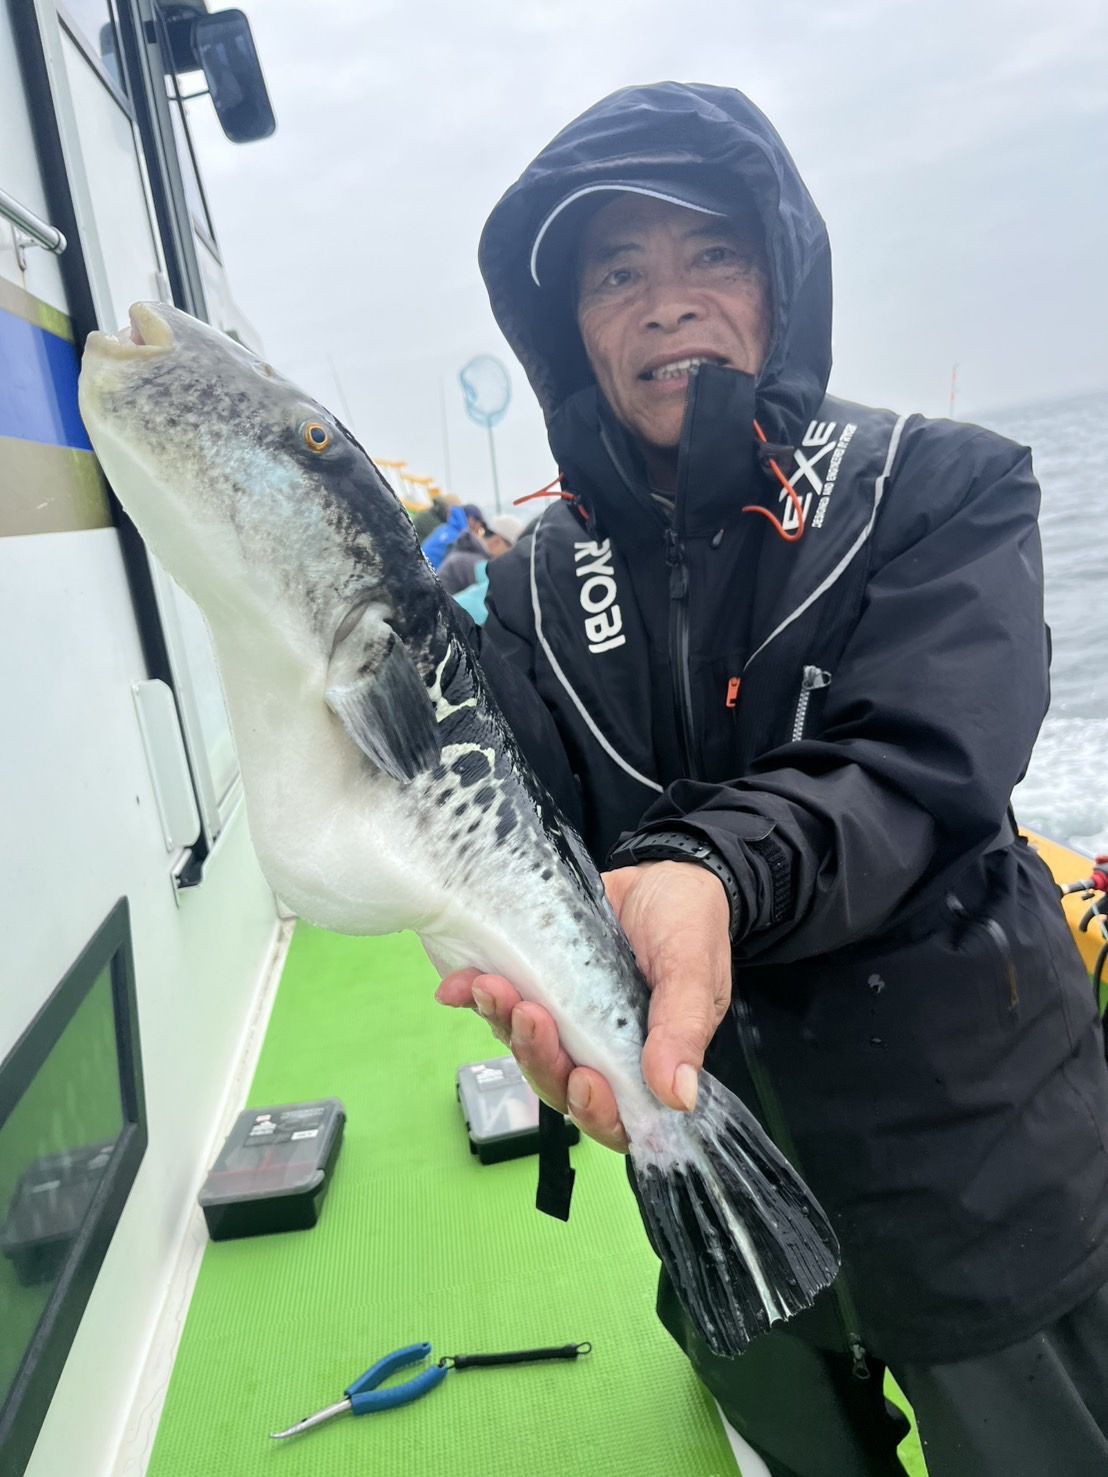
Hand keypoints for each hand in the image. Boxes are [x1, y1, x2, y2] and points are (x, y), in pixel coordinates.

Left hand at [434, 860, 732, 1152]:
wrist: (663, 872)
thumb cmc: (689, 925)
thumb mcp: (693, 969)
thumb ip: (683, 1029)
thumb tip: (678, 1098)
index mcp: (646, 1063)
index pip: (617, 1116)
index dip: (595, 1112)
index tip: (584, 1080)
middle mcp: (599, 1051)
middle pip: (558, 1082)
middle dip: (539, 1058)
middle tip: (532, 1016)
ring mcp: (564, 1021)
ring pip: (525, 1046)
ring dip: (505, 1025)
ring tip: (493, 989)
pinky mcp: (536, 986)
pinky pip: (501, 1004)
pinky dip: (474, 997)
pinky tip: (458, 985)